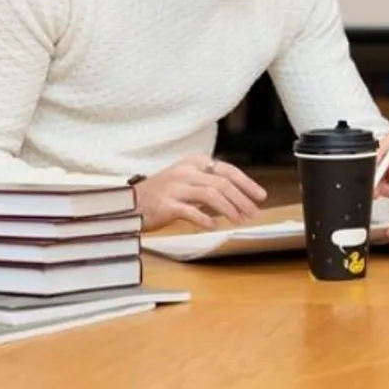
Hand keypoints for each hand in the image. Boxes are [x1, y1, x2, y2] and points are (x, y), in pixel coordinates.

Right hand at [134, 155, 267, 230]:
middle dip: (242, 199)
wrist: (127, 203)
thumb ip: (209, 185)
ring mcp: (175, 187)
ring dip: (229, 209)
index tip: (261, 196)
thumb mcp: (187, 181)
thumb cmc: (161, 194)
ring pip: (211, 195)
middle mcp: (186, 171)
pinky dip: (205, 219)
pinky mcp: (165, 204)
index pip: (228, 170)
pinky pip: (190, 211)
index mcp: (194, 162)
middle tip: (254, 212)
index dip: (247, 183)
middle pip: (223, 183)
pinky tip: (214, 226)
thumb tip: (239, 197)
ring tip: (239, 220)